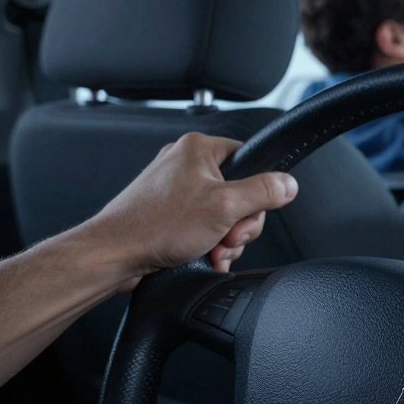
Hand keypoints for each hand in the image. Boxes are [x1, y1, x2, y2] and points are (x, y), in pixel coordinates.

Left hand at [80, 132, 298, 283]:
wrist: (114, 255)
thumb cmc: (155, 226)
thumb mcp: (224, 207)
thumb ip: (263, 192)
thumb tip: (288, 184)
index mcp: (199, 149)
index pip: (251, 159)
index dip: (257, 191)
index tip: (247, 212)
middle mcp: (186, 163)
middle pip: (240, 192)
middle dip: (239, 223)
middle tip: (226, 236)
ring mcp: (175, 189)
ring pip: (223, 213)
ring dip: (225, 238)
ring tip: (210, 249)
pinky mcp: (168, 212)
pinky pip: (204, 224)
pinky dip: (208, 242)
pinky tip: (203, 255)